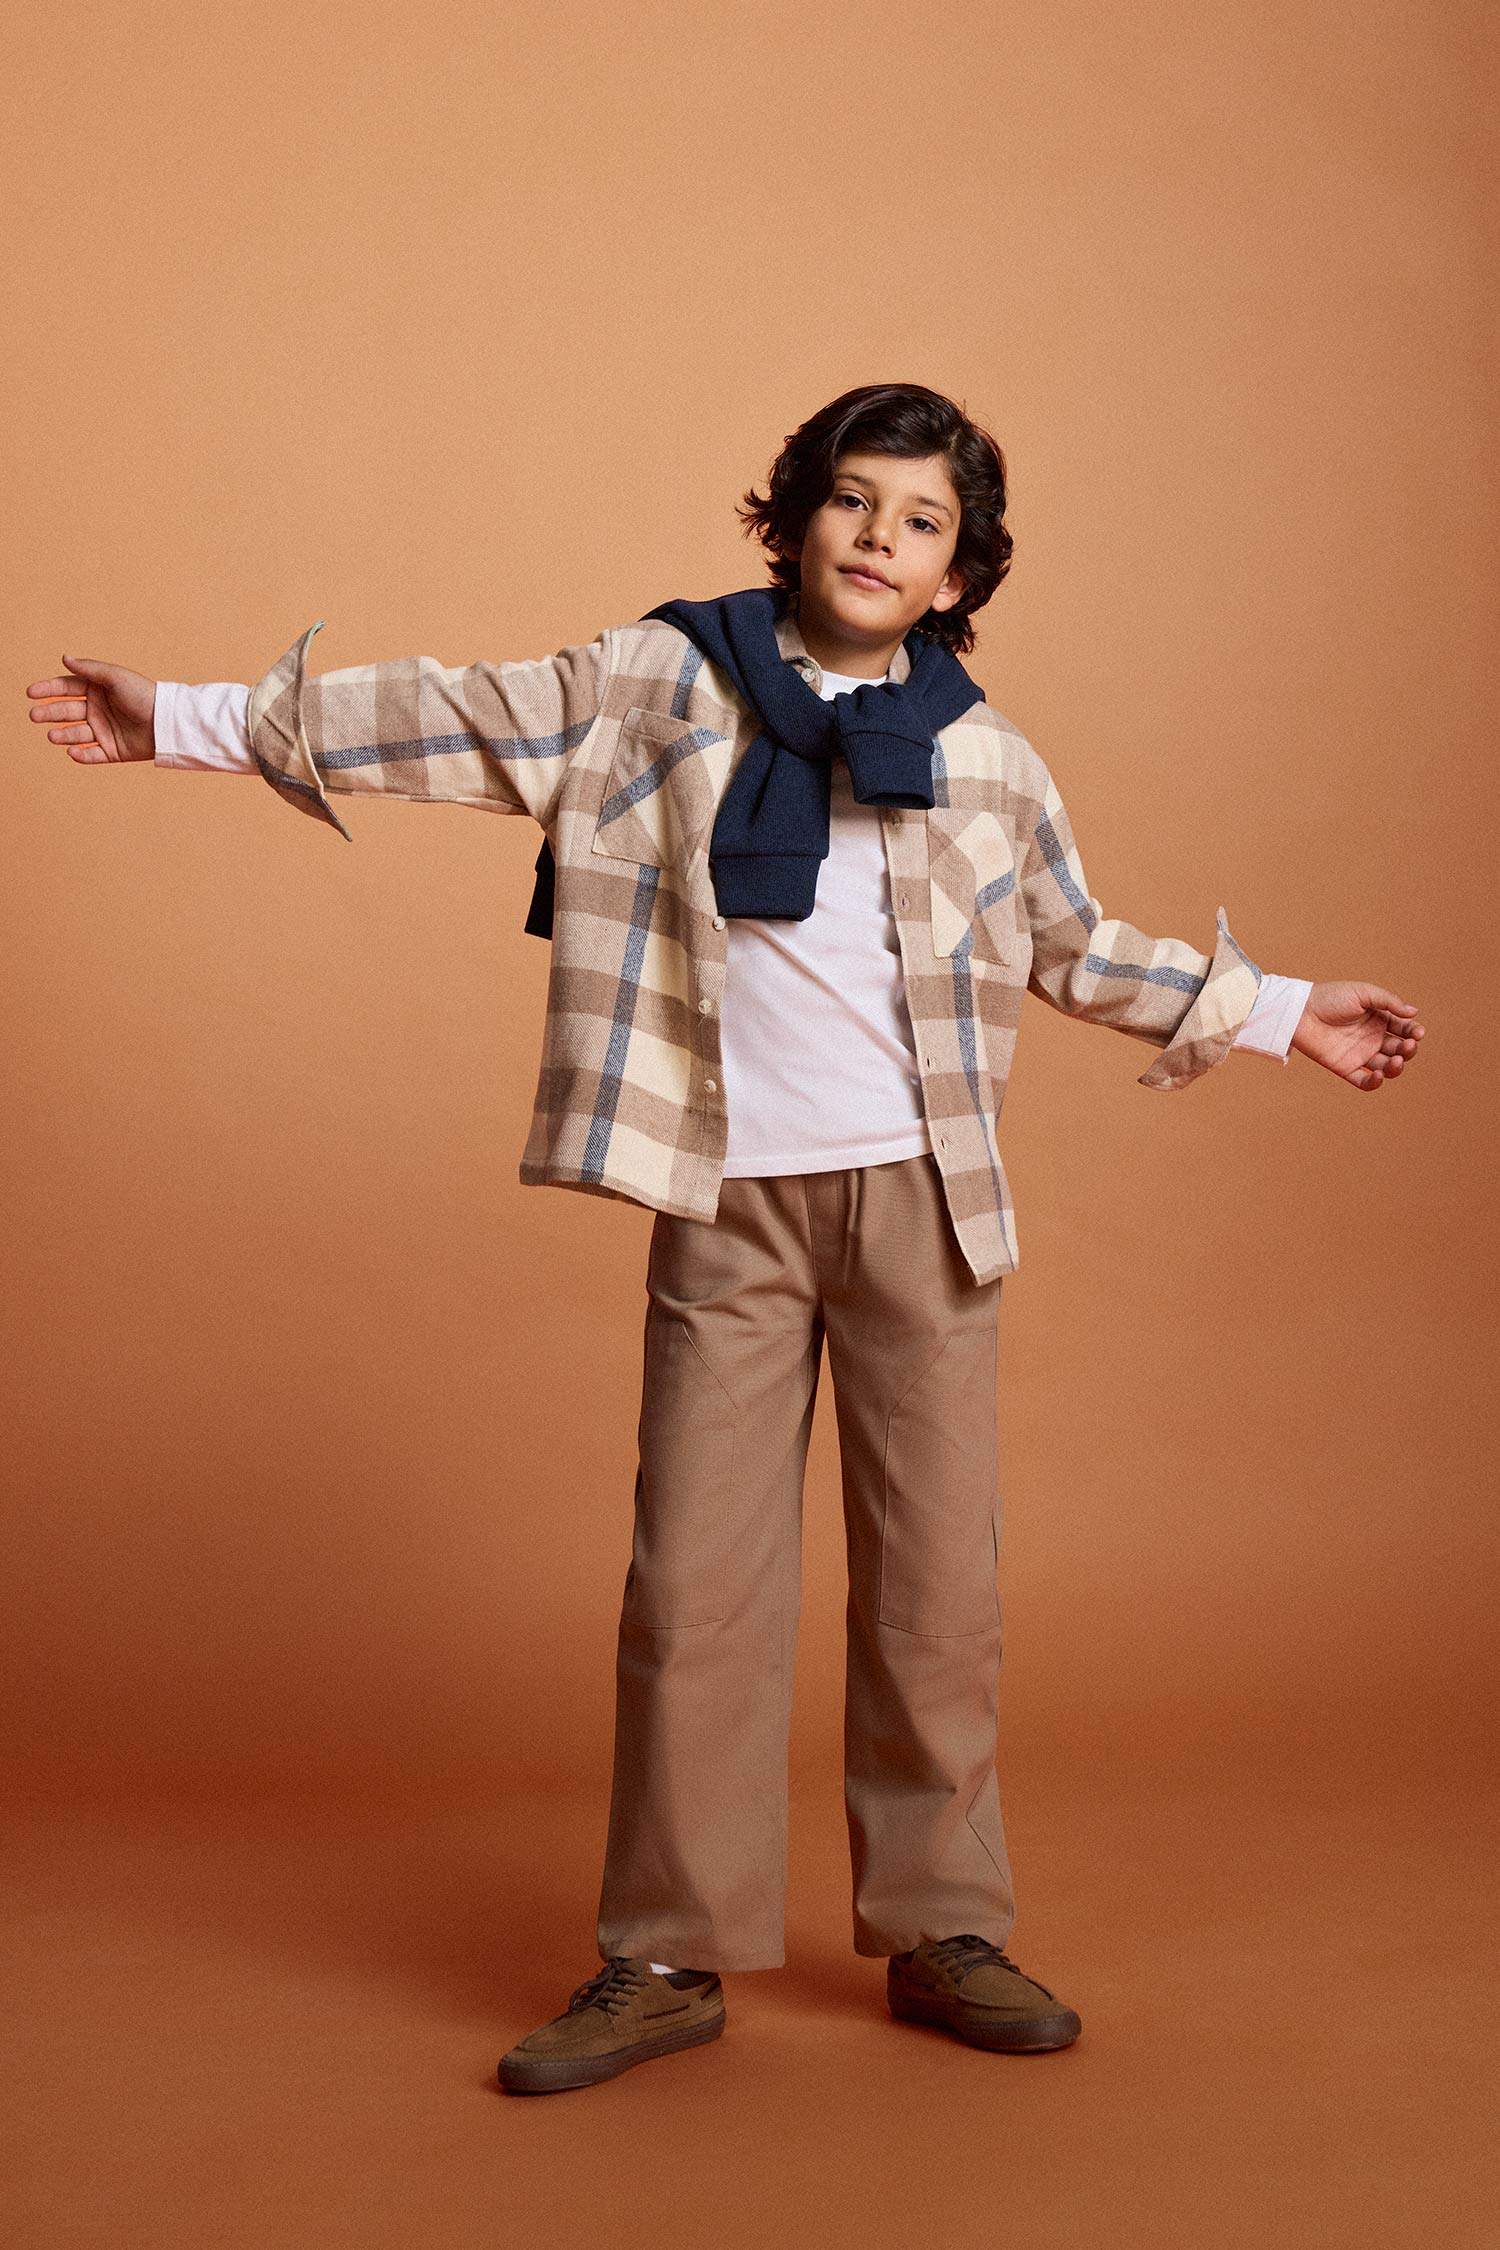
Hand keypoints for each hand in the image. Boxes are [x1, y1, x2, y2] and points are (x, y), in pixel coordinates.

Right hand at [25, 655, 157, 762]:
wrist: (166, 722)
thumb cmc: (143, 694)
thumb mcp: (115, 677)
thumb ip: (88, 669)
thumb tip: (64, 658)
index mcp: (96, 690)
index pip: (66, 688)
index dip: (48, 689)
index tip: (31, 692)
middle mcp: (97, 710)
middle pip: (66, 711)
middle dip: (49, 713)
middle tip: (34, 716)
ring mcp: (103, 731)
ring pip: (75, 734)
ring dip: (62, 735)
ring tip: (52, 736)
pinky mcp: (112, 751)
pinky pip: (91, 755)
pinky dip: (80, 755)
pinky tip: (72, 752)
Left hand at [1290, 980, 1424, 1089]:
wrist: (1300, 1011)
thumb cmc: (1330, 997)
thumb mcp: (1363, 993)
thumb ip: (1388, 1001)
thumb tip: (1414, 1013)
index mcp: (1379, 1018)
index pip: (1405, 1029)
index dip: (1414, 1032)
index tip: (1418, 1033)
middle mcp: (1372, 1037)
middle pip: (1399, 1049)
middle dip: (1408, 1049)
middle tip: (1407, 1045)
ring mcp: (1360, 1054)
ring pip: (1386, 1067)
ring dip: (1396, 1066)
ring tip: (1395, 1060)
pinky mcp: (1345, 1067)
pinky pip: (1364, 1081)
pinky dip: (1375, 1082)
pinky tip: (1379, 1075)